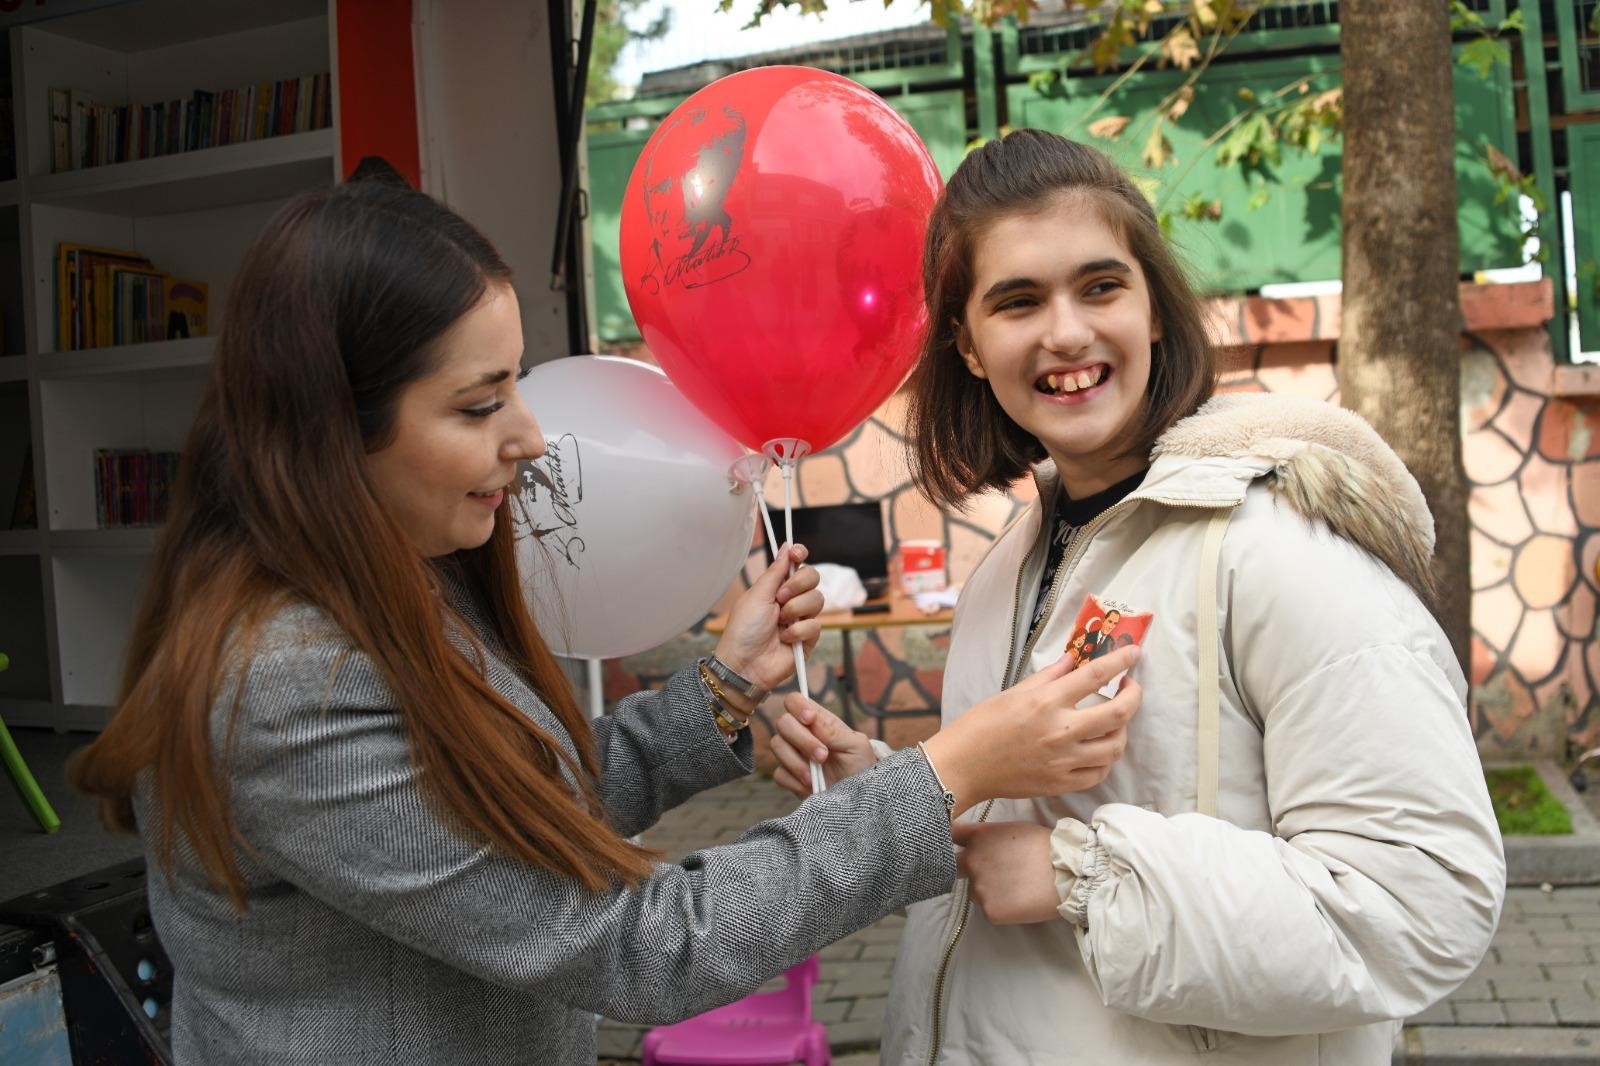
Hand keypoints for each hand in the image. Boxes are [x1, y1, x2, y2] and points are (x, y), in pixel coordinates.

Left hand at [713, 545, 822, 708]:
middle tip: (780, 598)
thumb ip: (775, 572)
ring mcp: (801, 619)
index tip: (797, 554)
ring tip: (780, 623)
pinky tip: (785, 639)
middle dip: (798, 585)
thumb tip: (785, 547)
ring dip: (796, 609)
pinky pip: (815, 625)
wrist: (744, 664)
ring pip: (818, 600)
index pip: (797, 564)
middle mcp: (791, 600)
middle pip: (813, 578)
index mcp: (776, 587)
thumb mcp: (757, 595)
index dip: (800, 555)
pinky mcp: (808, 639)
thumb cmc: (743, 630)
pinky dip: (798, 631)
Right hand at [769, 692, 878, 796]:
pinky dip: (795, 781)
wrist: (860, 798)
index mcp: (819, 722)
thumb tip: (812, 718)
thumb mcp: (856, 746)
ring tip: (816, 776)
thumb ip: (834, 730)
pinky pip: (779, 773)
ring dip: (797, 762)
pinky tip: (811, 787)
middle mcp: (802, 735)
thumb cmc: (861, 767)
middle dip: (802, 740)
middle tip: (823, 756)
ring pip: (777, 745)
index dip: (797, 706)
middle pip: (782, 722)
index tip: (810, 719)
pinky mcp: (790, 777)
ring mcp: (794, 756)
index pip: (795, 701)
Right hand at [920, 645, 1140, 814]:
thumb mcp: (1013, 692)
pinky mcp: (1060, 784)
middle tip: (1131, 687)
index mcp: (1046, 702)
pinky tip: (1100, 749)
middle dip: (1134, 695)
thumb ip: (1049, 676)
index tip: (1134, 653)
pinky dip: (1106, 759)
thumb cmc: (981, 725)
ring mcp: (1063, 761)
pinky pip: (1099, 773)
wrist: (963, 767)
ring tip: (1115, 720)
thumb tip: (1074, 660)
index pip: (1096, 675)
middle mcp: (1060, 731)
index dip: (1121, 661)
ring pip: (1115, 746)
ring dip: (1123, 729)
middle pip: (1119, 713)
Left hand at [954, 821, 1058, 924]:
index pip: (949, 834)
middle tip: (991, 872)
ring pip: (974, 891)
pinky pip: (989, 910)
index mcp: (978, 837)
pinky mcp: (990, 911)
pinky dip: (1001, 909)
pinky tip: (1019, 902)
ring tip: (1014, 887)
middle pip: (955, 866)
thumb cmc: (1046, 846)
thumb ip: (988, 837)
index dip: (947, 838)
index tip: (951, 842)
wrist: (1067, 874)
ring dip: (987, 890)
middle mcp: (971, 861)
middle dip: (966, 869)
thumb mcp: (1013, 830)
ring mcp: (978, 888)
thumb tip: (980, 845)